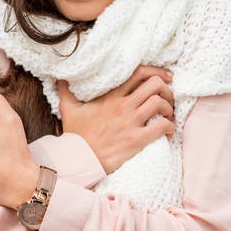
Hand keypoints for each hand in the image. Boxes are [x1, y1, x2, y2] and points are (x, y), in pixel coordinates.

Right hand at [59, 65, 174, 174]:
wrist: (80, 159)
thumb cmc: (77, 136)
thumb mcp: (69, 109)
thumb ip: (66, 91)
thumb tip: (61, 77)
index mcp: (111, 96)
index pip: (138, 73)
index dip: (157, 71)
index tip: (166, 75)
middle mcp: (123, 106)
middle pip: (155, 85)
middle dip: (166, 89)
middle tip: (168, 96)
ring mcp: (130, 122)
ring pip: (159, 103)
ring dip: (169, 107)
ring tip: (168, 114)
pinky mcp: (136, 140)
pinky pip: (160, 127)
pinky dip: (169, 126)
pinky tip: (168, 131)